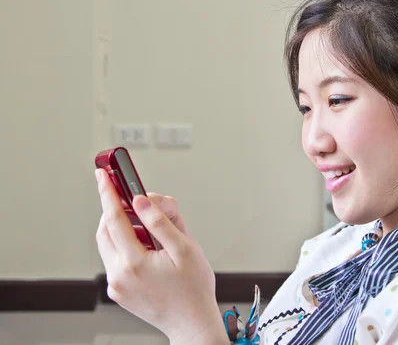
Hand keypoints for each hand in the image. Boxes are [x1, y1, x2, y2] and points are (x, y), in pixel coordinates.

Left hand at [94, 169, 228, 344]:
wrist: (192, 323)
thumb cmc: (194, 288)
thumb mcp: (185, 248)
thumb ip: (160, 221)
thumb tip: (141, 201)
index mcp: (134, 262)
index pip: (114, 218)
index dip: (108, 193)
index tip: (103, 176)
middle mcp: (119, 274)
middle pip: (106, 230)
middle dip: (116, 210)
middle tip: (132, 199)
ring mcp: (117, 285)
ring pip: (109, 245)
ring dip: (122, 229)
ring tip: (149, 229)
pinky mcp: (119, 291)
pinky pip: (115, 260)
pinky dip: (126, 246)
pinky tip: (148, 249)